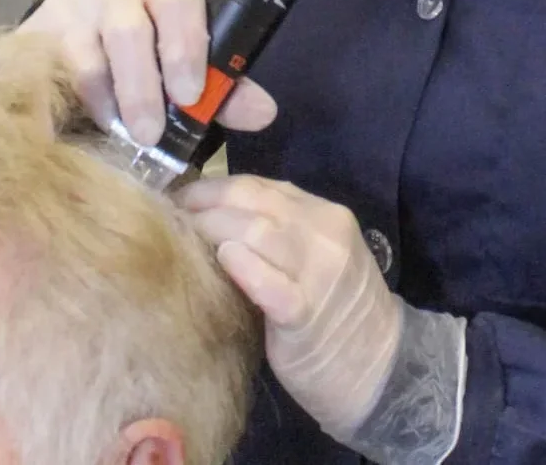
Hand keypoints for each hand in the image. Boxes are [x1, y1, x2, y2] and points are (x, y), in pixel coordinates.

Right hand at [19, 0, 277, 144]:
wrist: (73, 37)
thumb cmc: (143, 59)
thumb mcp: (185, 71)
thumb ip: (222, 92)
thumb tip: (264, 112)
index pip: (179, 3)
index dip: (185, 47)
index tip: (189, 93)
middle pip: (128, 31)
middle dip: (142, 86)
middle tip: (149, 133)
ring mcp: (69, 12)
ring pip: (84, 53)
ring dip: (103, 101)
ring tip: (115, 133)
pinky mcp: (32, 35)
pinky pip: (42, 71)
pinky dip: (56, 106)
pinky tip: (64, 129)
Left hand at [175, 175, 401, 440]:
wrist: (381, 367)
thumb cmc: (334, 308)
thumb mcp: (313, 254)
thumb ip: (275, 230)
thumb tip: (214, 213)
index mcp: (324, 214)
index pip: (259, 185)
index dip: (214, 187)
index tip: (182, 195)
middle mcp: (324, 233)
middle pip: (253, 202)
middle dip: (204, 203)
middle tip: (172, 213)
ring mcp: (319, 272)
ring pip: (258, 232)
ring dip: (212, 228)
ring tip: (183, 236)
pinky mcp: (305, 314)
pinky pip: (270, 283)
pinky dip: (244, 267)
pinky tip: (222, 259)